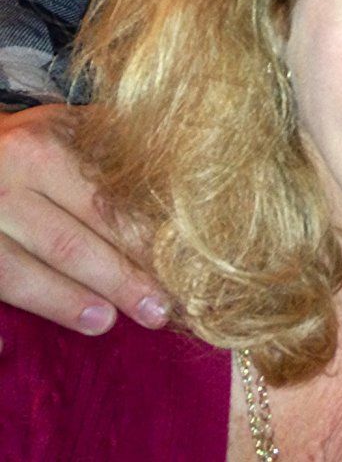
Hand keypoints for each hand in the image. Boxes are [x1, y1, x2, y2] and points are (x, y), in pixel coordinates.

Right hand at [0, 104, 167, 343]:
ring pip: (21, 272)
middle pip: (70, 243)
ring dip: (68, 301)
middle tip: (161, 309)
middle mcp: (5, 183)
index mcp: (42, 148)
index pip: (104, 205)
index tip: (184, 268)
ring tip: (109, 322)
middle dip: (121, 279)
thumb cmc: (30, 145)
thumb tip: (190, 184)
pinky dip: (6, 317)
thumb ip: (115, 153)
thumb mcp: (68, 130)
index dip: (144, 241)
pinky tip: (20, 343)